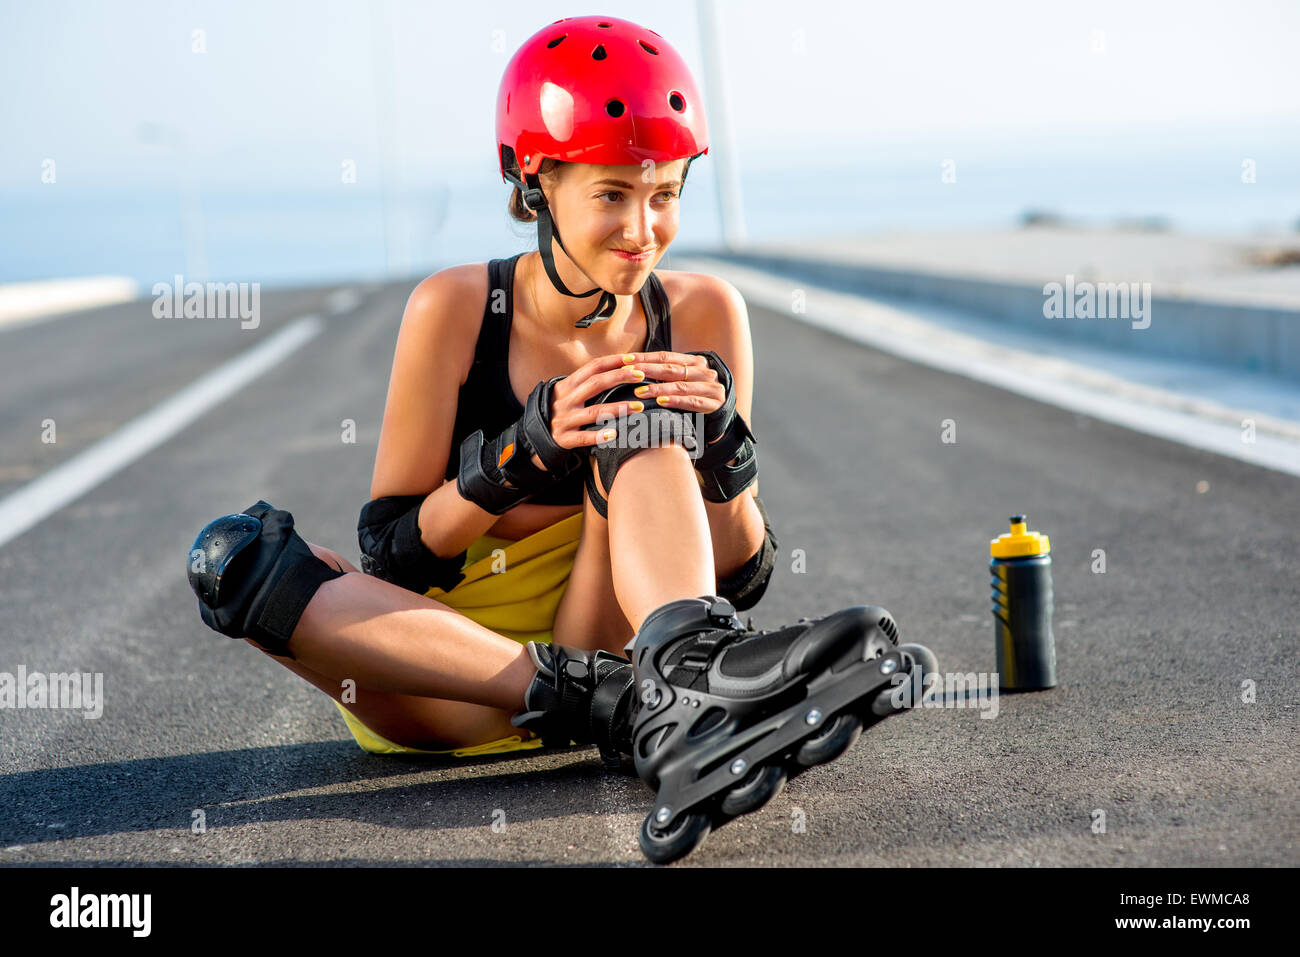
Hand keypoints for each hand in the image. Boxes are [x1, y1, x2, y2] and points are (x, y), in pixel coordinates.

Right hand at [545, 352, 714, 448]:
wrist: (534, 436)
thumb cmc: (560, 411)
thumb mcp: (567, 393)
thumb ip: (587, 383)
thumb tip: (619, 369)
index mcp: (567, 385)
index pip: (593, 367)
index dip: (613, 361)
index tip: (633, 358)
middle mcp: (566, 399)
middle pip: (596, 384)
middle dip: (620, 377)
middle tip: (641, 376)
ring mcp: (564, 419)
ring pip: (594, 411)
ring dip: (618, 408)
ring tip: (638, 407)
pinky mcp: (564, 439)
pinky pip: (584, 437)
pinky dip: (599, 435)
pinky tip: (615, 434)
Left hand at [593, 351, 725, 419]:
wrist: (719, 419)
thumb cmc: (692, 399)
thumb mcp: (680, 383)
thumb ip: (664, 375)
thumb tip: (629, 369)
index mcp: (694, 362)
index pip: (666, 357)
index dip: (645, 358)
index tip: (625, 360)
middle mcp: (705, 371)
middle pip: (671, 369)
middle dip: (647, 371)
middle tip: (627, 374)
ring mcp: (711, 387)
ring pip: (680, 386)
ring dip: (658, 388)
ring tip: (639, 392)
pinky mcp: (715, 403)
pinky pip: (692, 402)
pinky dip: (675, 401)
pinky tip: (660, 402)